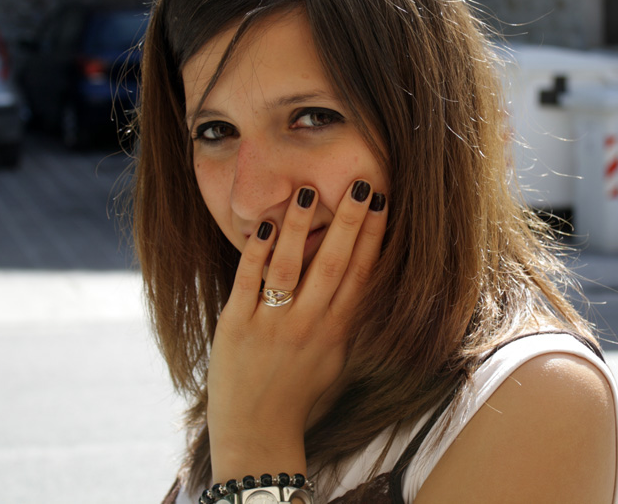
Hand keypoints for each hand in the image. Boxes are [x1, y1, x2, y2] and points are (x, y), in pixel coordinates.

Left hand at [206, 180, 386, 479]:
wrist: (257, 433)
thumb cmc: (301, 396)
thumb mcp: (337, 360)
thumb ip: (350, 321)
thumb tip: (367, 279)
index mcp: (337, 331)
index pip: (361, 274)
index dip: (374, 236)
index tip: (382, 202)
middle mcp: (309, 325)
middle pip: (333, 264)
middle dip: (350, 221)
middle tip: (361, 184)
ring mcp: (271, 324)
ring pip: (289, 267)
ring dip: (301, 229)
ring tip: (309, 192)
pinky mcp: (235, 326)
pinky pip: (247, 282)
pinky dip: (256, 253)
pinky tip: (265, 225)